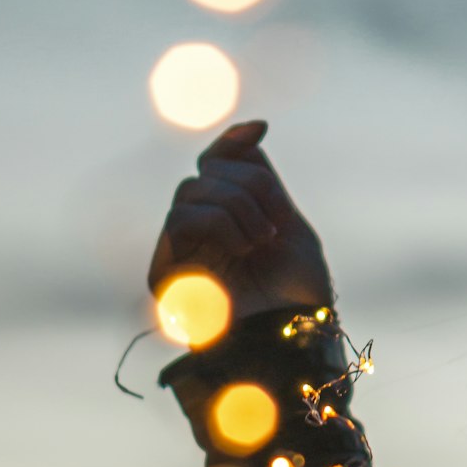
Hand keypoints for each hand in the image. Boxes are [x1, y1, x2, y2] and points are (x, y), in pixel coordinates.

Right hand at [147, 118, 335, 325]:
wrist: (297, 339)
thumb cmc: (300, 294)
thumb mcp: (288, 223)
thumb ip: (263, 179)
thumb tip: (252, 127)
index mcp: (231, 220)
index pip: (216, 163)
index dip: (232, 141)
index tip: (262, 128)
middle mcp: (201, 234)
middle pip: (207, 171)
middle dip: (249, 184)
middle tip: (274, 224)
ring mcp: (181, 253)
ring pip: (191, 189)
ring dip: (237, 205)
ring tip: (261, 240)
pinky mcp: (166, 273)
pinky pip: (181, 217)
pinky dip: (218, 221)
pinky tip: (242, 249)